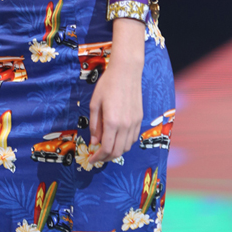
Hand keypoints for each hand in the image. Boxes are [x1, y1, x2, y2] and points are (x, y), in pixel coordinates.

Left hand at [88, 32, 143, 164]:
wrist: (126, 72)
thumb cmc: (107, 85)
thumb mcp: (95, 104)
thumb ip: (95, 125)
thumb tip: (94, 142)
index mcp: (112, 122)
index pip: (106, 149)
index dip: (98, 157)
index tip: (92, 159)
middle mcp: (125, 126)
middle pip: (118, 152)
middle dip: (106, 158)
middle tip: (98, 157)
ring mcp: (134, 123)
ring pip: (127, 147)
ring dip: (116, 152)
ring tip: (107, 148)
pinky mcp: (139, 118)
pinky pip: (133, 138)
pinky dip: (125, 143)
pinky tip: (117, 139)